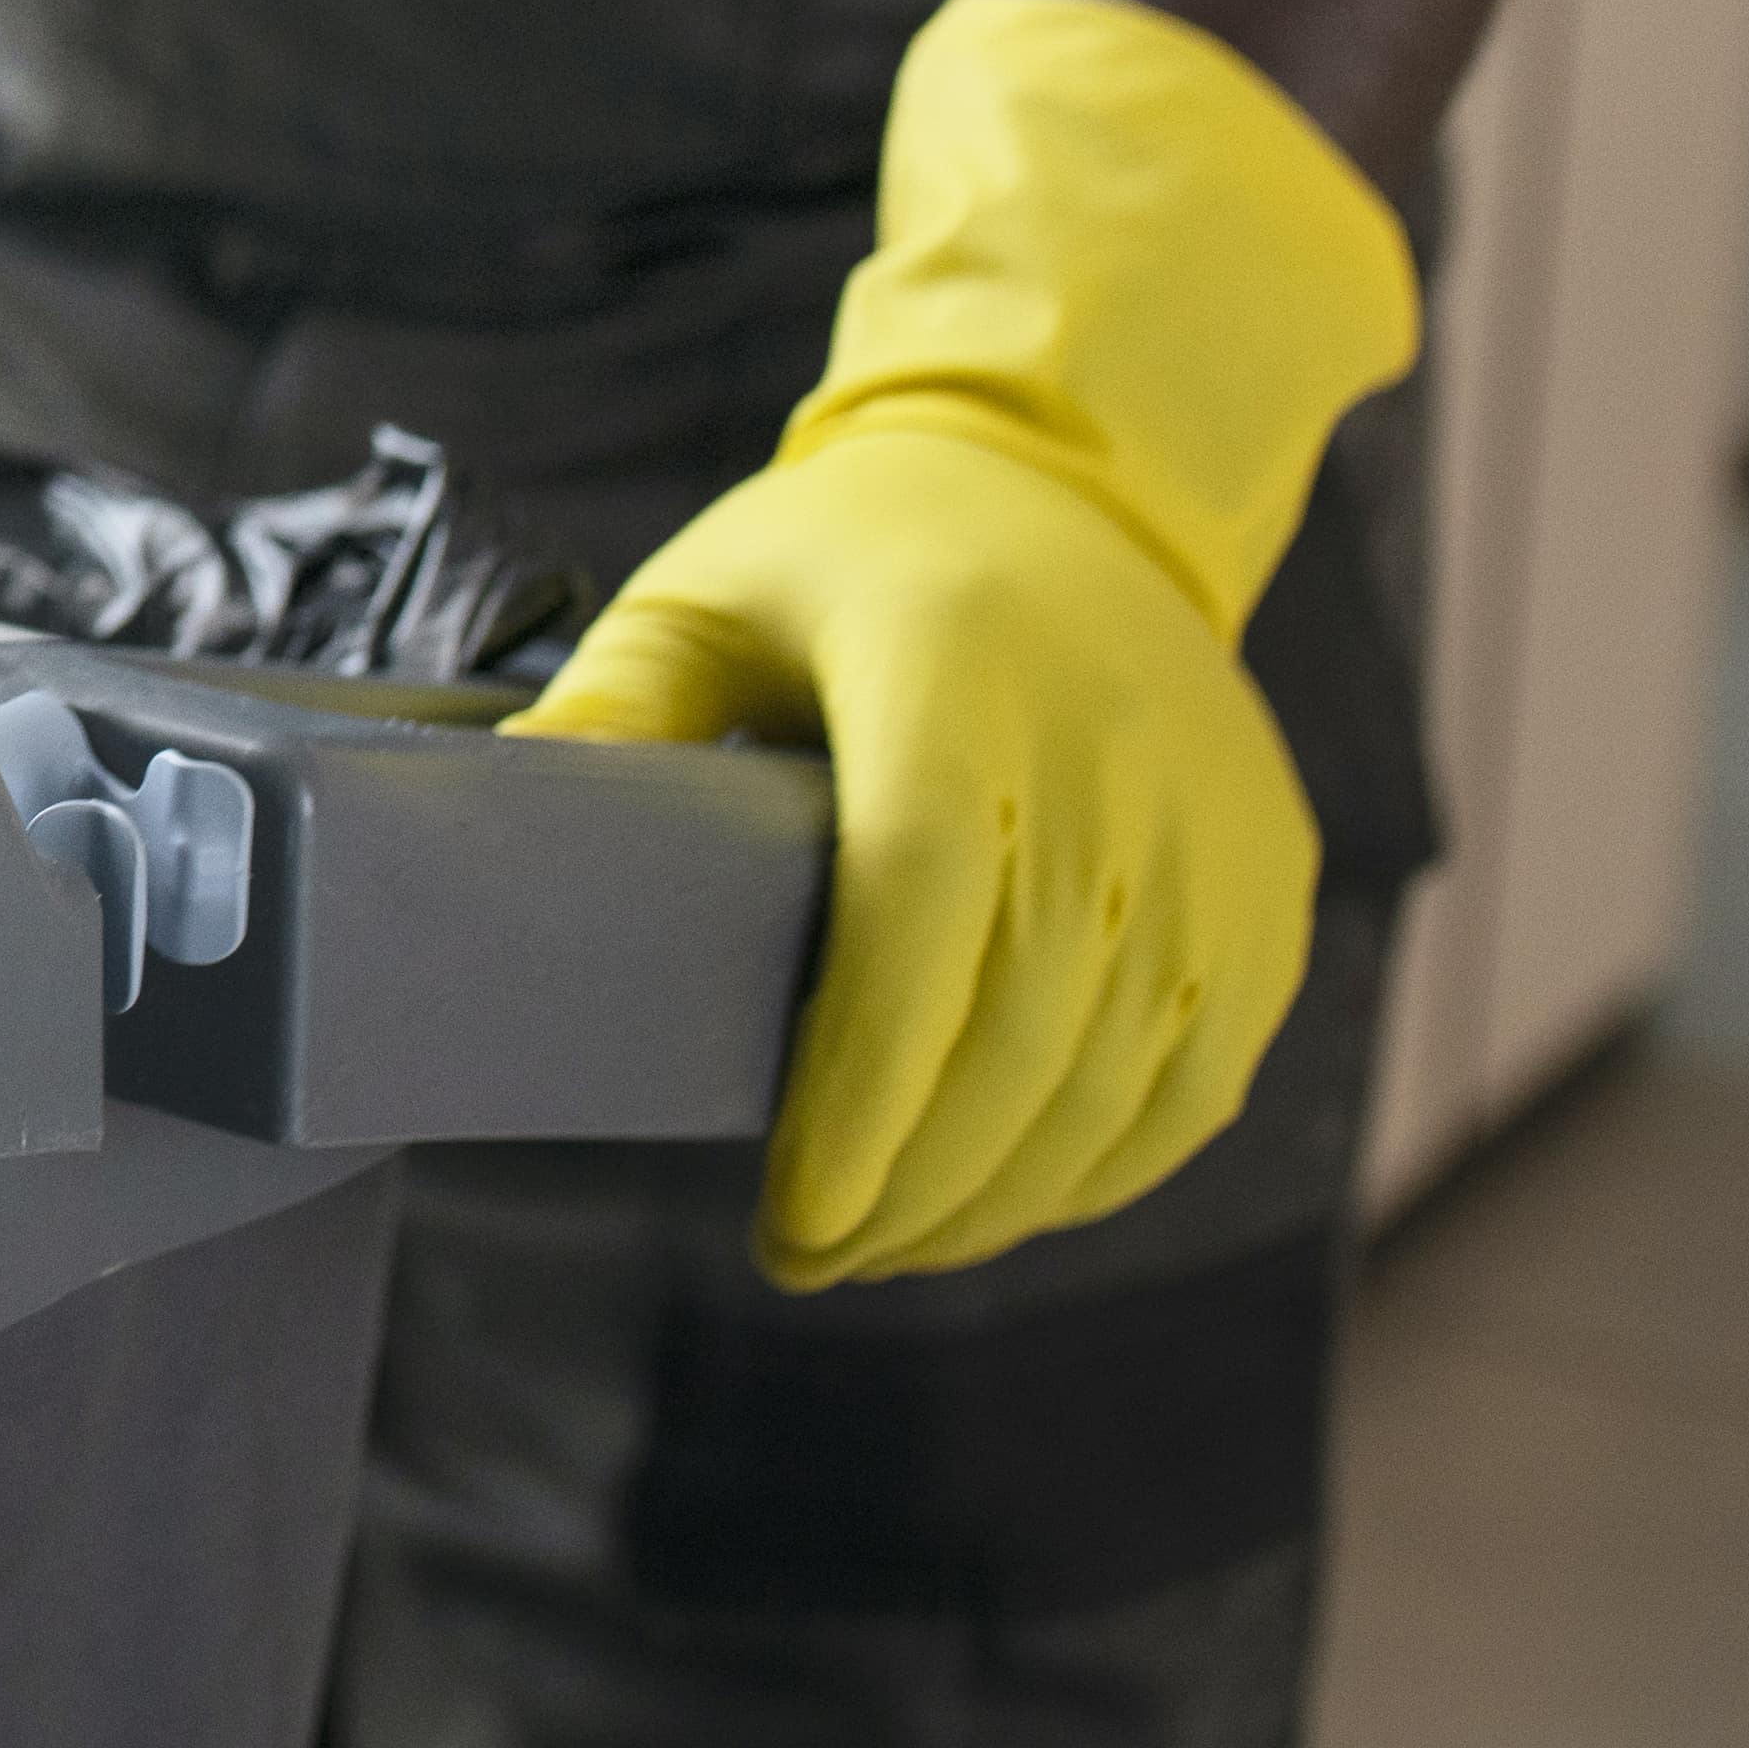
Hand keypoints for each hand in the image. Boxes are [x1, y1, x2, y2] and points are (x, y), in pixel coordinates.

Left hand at [514, 413, 1319, 1285]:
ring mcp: (1212, 832)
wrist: (1074, 491)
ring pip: (1119, 1081)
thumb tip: (482, 836)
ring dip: (999, 1199)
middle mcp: (1110, 761)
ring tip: (885, 1245)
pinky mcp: (1266, 886)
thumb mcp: (705, 596)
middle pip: (1023, 1033)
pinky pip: (1202, 1073)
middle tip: (809, 1256)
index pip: (923, 917)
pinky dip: (1104, 1164)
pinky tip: (1005, 1200)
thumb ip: (607, 710)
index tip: (795, 1215)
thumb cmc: (854, 558)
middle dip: (912, 1185)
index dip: (866, 1089)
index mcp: (958, 680)